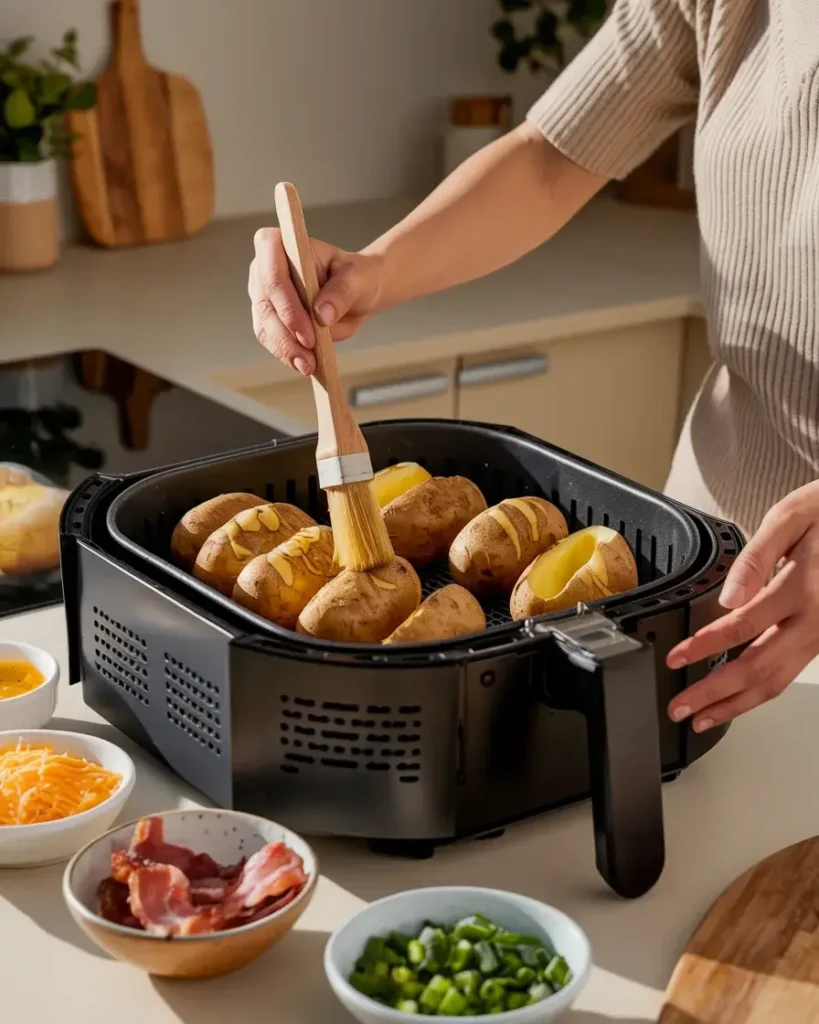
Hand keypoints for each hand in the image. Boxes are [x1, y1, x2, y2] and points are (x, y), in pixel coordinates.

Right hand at [248, 229, 384, 374]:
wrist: (356, 294)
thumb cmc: (354, 277)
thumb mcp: (356, 279)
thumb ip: (341, 292)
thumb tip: (322, 314)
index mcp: (282, 245)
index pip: (272, 268)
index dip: (286, 300)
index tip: (309, 327)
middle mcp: (264, 268)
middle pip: (265, 302)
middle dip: (287, 331)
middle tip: (310, 351)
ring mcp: (263, 295)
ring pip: (265, 326)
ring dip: (285, 349)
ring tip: (308, 365)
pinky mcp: (267, 319)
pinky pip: (271, 340)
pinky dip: (286, 354)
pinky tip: (303, 364)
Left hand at [667, 479, 818, 731]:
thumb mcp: (790, 518)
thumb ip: (757, 557)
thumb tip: (729, 597)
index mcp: (803, 588)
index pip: (744, 626)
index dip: (706, 647)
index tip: (677, 659)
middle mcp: (816, 620)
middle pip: (759, 667)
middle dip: (716, 693)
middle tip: (680, 708)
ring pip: (778, 681)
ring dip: (737, 703)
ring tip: (702, 716)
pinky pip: (789, 673)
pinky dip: (759, 692)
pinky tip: (736, 700)